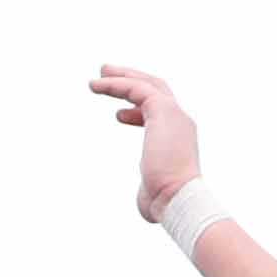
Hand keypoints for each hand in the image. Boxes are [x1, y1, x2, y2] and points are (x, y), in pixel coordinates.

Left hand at [90, 66, 200, 218]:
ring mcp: (174, 114)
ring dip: (121, 77)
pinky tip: (96, 86)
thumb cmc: (165, 203)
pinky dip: (116, 84)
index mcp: (178, 139)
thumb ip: (148, 189)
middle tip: (107, 75)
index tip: (118, 115)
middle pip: (156, 91)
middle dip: (132, 81)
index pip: (160, 116)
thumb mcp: (153, 192)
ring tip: (99, 73)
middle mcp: (179, 122)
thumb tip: (145, 198)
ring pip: (147, 84)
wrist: (179, 199)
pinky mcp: (164, 110)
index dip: (138, 112)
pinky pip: (137, 88)